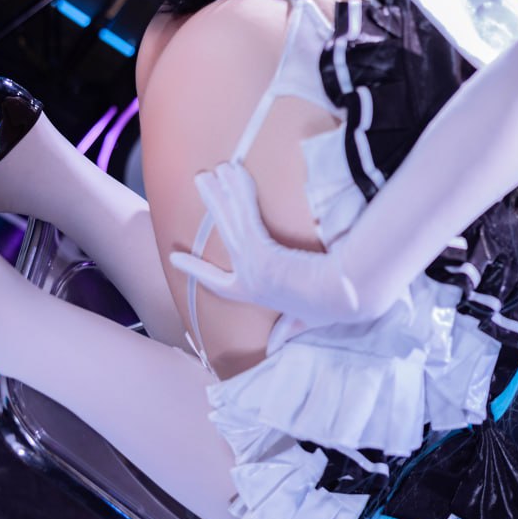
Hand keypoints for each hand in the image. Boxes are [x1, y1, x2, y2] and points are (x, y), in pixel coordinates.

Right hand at [168, 162, 363, 324]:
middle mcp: (248, 279)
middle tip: (200, 182)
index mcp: (253, 295)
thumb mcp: (302, 322)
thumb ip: (287, 330)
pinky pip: (245, 216)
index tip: (175, 258)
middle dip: (211, 204)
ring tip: (208, 172)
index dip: (196, 269)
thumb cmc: (329, 310)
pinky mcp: (263, 254)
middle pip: (224, 233)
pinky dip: (238, 194)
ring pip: (230, 221)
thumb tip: (277, 346)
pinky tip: (232, 173)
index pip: (216, 282)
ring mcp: (253, 266)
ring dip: (218, 193)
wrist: (342, 300)